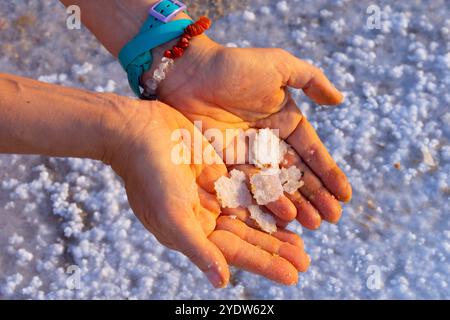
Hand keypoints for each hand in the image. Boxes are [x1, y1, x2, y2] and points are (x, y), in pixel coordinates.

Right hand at [104, 99, 308, 286]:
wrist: (138, 131)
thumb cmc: (149, 175)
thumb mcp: (172, 215)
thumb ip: (198, 248)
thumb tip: (221, 282)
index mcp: (192, 231)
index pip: (234, 252)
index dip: (264, 263)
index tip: (293, 275)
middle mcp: (203, 215)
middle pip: (246, 236)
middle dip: (275, 250)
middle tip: (305, 262)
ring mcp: (212, 192)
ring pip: (250, 214)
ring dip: (274, 228)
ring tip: (302, 241)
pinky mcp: (218, 170)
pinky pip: (248, 187)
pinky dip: (266, 197)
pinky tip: (287, 205)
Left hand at [146, 35, 351, 228]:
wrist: (189, 74)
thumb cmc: (234, 66)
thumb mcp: (279, 66)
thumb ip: (311, 80)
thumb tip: (340, 100)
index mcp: (285, 121)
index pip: (311, 152)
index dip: (328, 173)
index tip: (345, 194)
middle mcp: (269, 142)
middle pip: (296, 174)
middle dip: (316, 195)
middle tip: (332, 218)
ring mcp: (248, 156)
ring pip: (276, 185)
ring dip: (295, 204)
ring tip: (312, 224)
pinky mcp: (226, 165)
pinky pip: (248, 188)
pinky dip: (264, 203)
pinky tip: (280, 219)